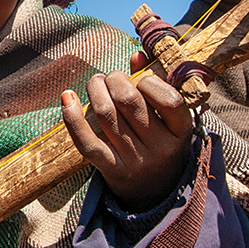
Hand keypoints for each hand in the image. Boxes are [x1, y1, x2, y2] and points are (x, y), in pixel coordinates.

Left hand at [61, 53, 193, 211]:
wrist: (154, 192)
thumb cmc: (160, 143)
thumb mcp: (168, 119)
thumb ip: (156, 85)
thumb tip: (136, 55)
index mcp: (181, 132)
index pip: (169, 100)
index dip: (148, 82)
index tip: (138, 79)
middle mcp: (160, 149)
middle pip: (130, 102)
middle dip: (115, 80)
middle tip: (110, 78)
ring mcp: (135, 161)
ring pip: (107, 116)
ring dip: (95, 90)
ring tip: (96, 83)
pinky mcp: (111, 170)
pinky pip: (87, 143)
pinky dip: (73, 118)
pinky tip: (67, 98)